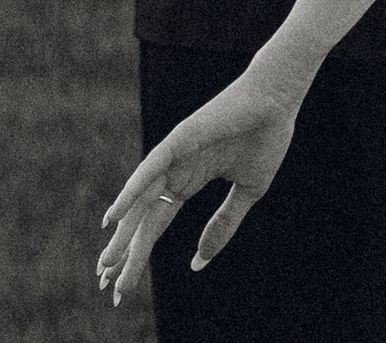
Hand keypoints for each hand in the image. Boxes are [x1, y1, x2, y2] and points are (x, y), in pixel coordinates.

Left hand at [98, 60, 303, 301]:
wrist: (280, 100)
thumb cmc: (266, 137)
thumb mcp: (248, 192)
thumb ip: (222, 225)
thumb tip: (197, 262)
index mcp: (187, 183)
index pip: (155, 225)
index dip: (139, 254)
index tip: (122, 285)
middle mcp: (173, 173)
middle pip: (143, 221)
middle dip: (126, 254)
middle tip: (106, 285)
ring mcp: (173, 156)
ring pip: (141, 202)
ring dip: (122, 234)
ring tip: (106, 266)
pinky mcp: (178, 139)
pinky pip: (149, 170)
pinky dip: (130, 193)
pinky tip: (113, 217)